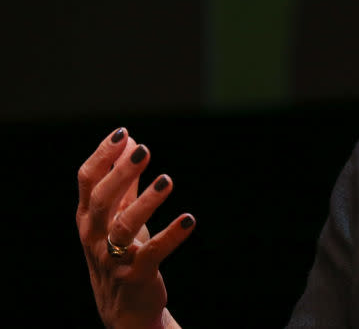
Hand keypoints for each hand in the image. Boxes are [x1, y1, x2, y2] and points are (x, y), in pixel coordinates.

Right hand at [76, 128, 192, 328]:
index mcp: (88, 217)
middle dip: (121, 175)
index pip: (88, 181)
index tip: (123, 133)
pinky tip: (188, 219)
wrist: (124, 307)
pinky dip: (171, 235)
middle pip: (102, 201)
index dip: (103, 156)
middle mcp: (95, 236)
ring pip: (124, 227)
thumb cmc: (119, 252)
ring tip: (167, 180)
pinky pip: (153, 253)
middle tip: (144, 150)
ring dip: (146, 202)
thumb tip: (128, 142)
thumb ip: (123, 181)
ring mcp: (113, 257)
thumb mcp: (117, 215)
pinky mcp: (136, 275)